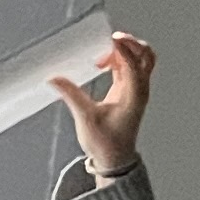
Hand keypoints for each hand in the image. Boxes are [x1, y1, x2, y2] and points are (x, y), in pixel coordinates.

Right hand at [48, 31, 155, 179]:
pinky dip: (119, 59)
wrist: (114, 159)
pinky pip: (130, 67)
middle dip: (130, 43)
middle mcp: (140, 89)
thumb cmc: (104, 143)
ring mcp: (136, 89)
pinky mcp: (129, 91)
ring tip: (101, 52)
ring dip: (125, 50)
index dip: (123, 48)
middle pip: (146, 56)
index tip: (107, 39)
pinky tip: (101, 63)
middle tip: (108, 39)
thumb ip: (71, 95)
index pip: (134, 64)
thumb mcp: (85, 118)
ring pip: (140, 59)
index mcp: (134, 95)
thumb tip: (53, 77)